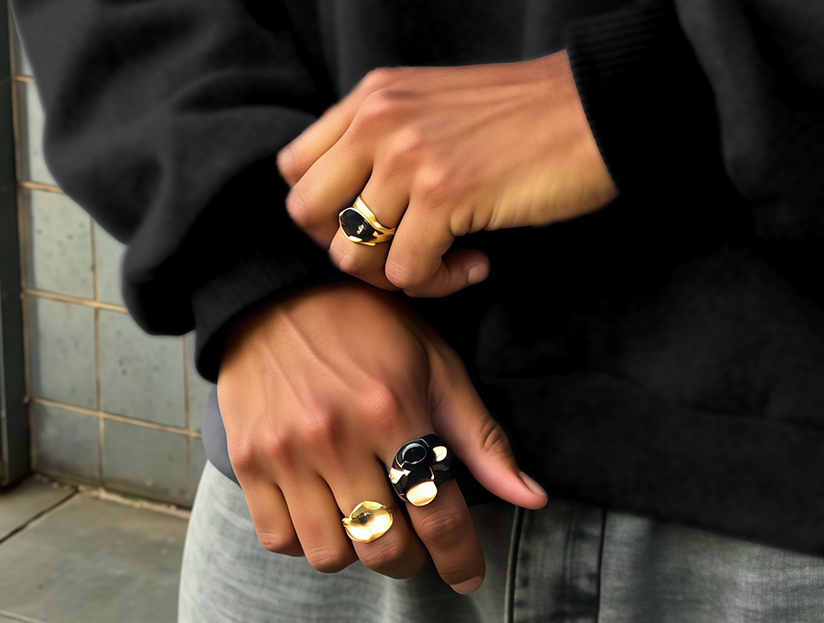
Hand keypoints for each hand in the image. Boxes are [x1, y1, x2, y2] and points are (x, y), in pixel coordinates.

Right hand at [217, 282, 545, 588]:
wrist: (278, 292)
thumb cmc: (369, 324)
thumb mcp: (436, 363)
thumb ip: (481, 436)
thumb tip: (531, 496)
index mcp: (392, 407)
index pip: (437, 511)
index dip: (460, 556)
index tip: (469, 575)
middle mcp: (337, 436)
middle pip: (384, 546)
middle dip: (411, 558)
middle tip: (417, 542)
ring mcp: (286, 452)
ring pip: (331, 554)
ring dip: (358, 550)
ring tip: (370, 517)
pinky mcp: (247, 461)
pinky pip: (281, 540)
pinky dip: (307, 540)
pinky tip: (325, 508)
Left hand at [278, 54, 617, 296]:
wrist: (598, 106)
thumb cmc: (528, 116)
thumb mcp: (437, 105)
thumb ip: (387, 136)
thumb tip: (346, 206)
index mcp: (375, 95)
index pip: (295, 167)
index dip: (324, 211)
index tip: (376, 223)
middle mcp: (380, 118)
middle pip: (306, 213)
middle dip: (349, 248)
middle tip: (402, 251)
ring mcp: (408, 154)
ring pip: (351, 254)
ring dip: (399, 274)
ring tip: (449, 259)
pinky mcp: (445, 193)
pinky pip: (407, 273)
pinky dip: (441, 283)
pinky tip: (479, 261)